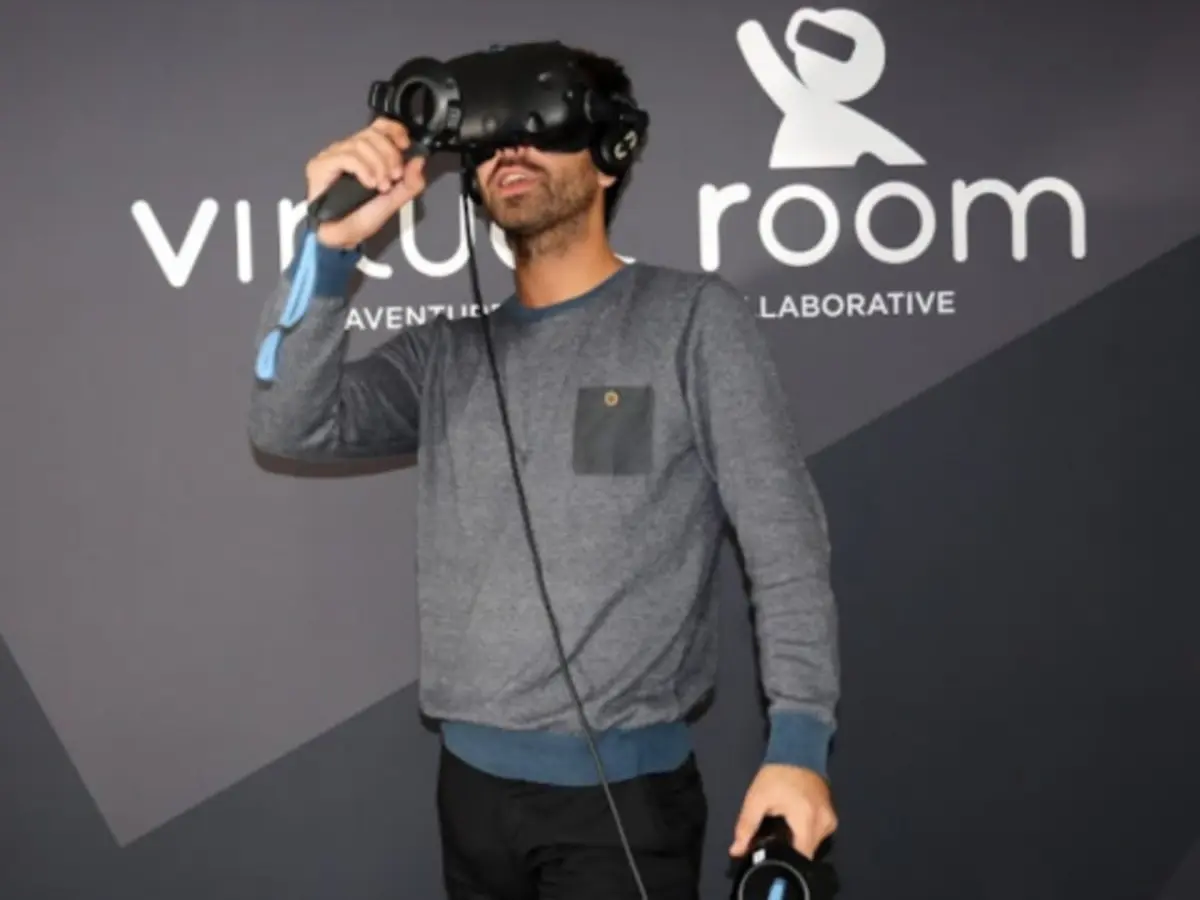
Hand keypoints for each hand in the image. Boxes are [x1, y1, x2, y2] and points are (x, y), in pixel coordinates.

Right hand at [304, 117, 427, 248]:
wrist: (342, 237)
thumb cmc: (361, 218)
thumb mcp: (394, 200)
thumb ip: (410, 183)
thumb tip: (419, 160)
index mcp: (365, 155)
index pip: (378, 127)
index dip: (394, 130)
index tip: (405, 145)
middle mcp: (347, 151)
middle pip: (372, 134)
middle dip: (389, 155)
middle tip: (393, 177)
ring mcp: (332, 156)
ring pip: (360, 143)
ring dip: (377, 165)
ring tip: (380, 186)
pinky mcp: (320, 165)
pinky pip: (346, 156)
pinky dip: (363, 168)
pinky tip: (369, 183)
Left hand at [729, 764, 837, 859]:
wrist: (798, 749)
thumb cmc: (776, 774)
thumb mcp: (756, 799)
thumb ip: (746, 827)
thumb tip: (736, 851)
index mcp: (807, 821)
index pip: (800, 858)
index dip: (784, 861)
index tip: (770, 858)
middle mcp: (824, 824)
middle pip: (806, 854)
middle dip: (789, 852)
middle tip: (771, 842)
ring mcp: (830, 821)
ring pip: (813, 846)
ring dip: (797, 843)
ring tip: (781, 832)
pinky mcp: (831, 817)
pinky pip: (818, 836)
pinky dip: (805, 834)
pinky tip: (792, 825)